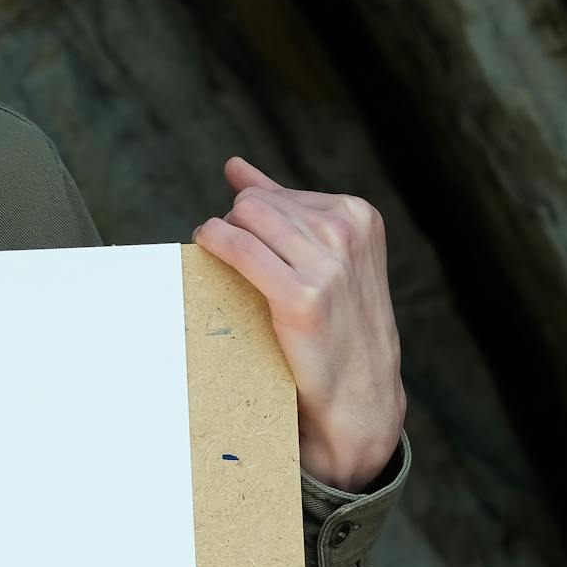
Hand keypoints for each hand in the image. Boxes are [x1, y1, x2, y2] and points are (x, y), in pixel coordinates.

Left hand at [193, 156, 405, 491]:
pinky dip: (216, 244)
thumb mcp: (325, 258)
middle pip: (257, 204)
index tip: (247, 251)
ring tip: (215, 259)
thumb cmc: (337, 330)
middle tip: (227, 261)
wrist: (361, 399)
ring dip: (221, 235)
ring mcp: (329, 264)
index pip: (277, 195)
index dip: (252, 223)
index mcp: (359, 215)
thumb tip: (234, 167)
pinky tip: (205, 249)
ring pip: (247, 218)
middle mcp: (347, 232)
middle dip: (235, 228)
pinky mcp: (303, 298)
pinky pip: (241, 249)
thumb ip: (282, 208)